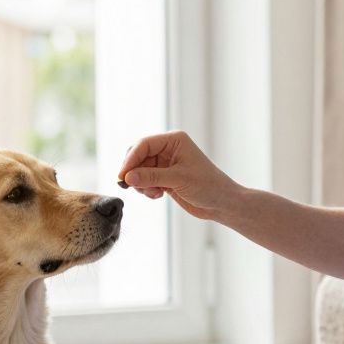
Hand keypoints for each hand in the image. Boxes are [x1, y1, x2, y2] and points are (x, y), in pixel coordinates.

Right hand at [117, 131, 241, 220]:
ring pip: (139, 170)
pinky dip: (146, 189)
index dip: (131, 159)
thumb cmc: (207, 186)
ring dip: (141, 184)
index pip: (144, 144)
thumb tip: (127, 177)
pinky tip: (158, 195)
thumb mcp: (178, 179)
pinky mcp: (164, 178)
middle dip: (134, 172)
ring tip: (154, 193)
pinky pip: (145, 180)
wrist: (221, 203)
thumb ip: (151, 177)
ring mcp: (165, 164)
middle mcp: (168, 149)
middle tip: (132, 187)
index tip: (123, 176)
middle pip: (138, 156)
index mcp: (174, 140)